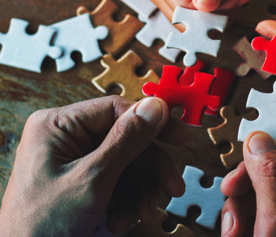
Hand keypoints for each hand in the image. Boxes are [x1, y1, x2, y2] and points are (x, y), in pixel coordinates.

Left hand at [0, 96, 184, 235]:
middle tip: (170, 185)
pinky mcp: (87, 181)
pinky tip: (123, 219)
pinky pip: (121, 180)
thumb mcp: (92, 180)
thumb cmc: (40, 227)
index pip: (116, 109)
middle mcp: (69, 138)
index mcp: (59, 125)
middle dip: (149, 168)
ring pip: (129, 162)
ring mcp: (78, 160)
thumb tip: (155, 107)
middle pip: (128, 138)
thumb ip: (127, 141)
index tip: (178, 135)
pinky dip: (129, 200)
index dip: (151, 120)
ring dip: (141, 189)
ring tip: (141, 212)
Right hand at [221, 132, 275, 235]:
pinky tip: (234, 232)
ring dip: (241, 207)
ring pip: (268, 198)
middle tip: (232, 187)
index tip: (255, 153)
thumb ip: (271, 180)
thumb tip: (260, 140)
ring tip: (232, 227)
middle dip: (253, 186)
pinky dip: (241, 221)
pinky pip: (260, 217)